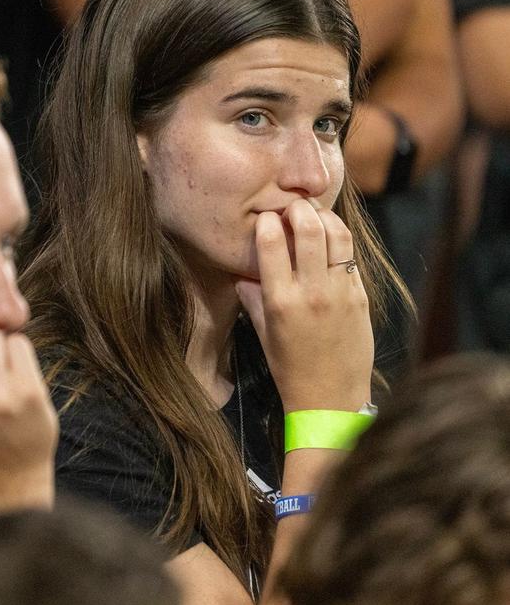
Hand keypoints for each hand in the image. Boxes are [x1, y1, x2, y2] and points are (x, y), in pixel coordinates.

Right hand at [234, 199, 373, 411]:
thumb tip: (244, 274)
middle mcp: (312, 292)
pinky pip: (350, 258)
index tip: (265, 216)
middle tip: (293, 205)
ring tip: (315, 215)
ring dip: (325, 218)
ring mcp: (340, 293)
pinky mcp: (361, 297)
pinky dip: (340, 242)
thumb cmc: (290, 369)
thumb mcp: (263, 333)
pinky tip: (331, 240)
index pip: (272, 244)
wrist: (331, 399)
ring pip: (338, 236)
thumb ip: (252, 299)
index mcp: (280, 301)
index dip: (268, 221)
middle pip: (309, 230)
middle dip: (299, 209)